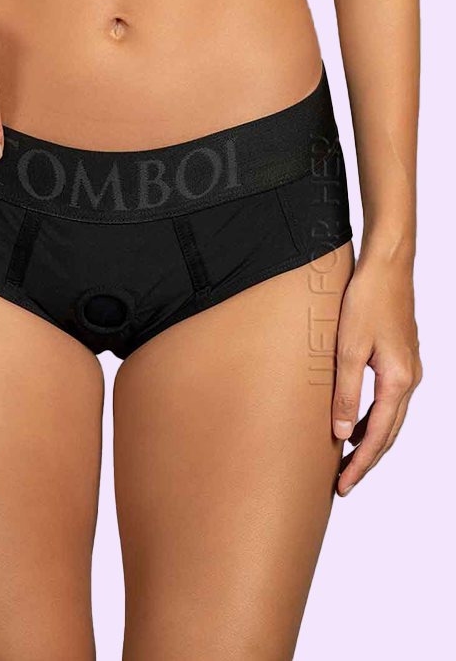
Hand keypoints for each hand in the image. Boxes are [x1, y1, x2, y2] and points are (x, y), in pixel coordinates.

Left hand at [332, 257, 421, 495]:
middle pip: (389, 432)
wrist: (387, 267)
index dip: (361, 463)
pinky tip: (355, 421)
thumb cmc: (365, 302)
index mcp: (398, 381)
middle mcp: (410, 379)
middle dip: (367, 459)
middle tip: (343, 483)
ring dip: (370, 439)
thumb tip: (342, 433)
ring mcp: (409, 368)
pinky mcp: (402, 358)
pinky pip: (389, 400)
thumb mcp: (348, 349)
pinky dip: (374, 417)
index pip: (379, 435)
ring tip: (346, 458)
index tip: (343, 485)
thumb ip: (345, 393)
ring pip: (391, 417)